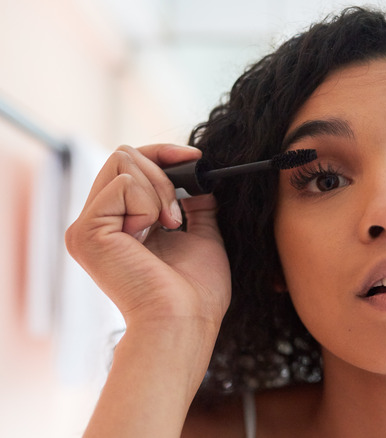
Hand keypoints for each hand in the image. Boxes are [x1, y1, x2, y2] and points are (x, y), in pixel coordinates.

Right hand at [66, 144, 230, 332]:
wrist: (185, 321)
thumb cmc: (196, 293)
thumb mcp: (202, 236)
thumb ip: (196, 206)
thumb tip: (199, 179)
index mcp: (120, 224)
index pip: (131, 166)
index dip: (163, 155)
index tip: (197, 159)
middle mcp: (98, 223)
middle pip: (124, 156)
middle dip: (164, 174)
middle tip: (178, 216)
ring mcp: (88, 226)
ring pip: (123, 161)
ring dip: (159, 190)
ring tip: (169, 226)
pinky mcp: (86, 231)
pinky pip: (123, 184)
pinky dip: (149, 203)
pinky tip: (154, 230)